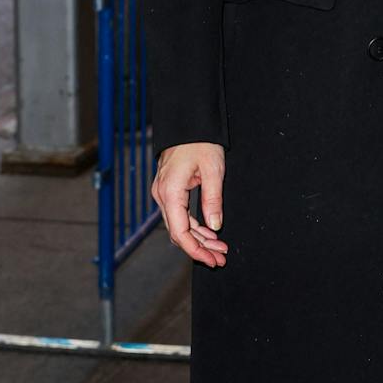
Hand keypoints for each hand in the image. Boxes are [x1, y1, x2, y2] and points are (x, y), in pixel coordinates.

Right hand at [152, 141, 228, 266]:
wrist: (188, 123)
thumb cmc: (200, 142)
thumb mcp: (213, 170)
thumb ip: (213, 199)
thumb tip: (215, 226)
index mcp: (170, 192)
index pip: (179, 232)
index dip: (195, 250)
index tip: (211, 260)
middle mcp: (162, 195)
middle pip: (178, 232)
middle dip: (200, 248)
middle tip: (220, 259)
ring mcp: (164, 193)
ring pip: (179, 225)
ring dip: (199, 239)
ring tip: (219, 249)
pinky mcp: (169, 191)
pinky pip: (179, 215)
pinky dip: (194, 226)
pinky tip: (210, 234)